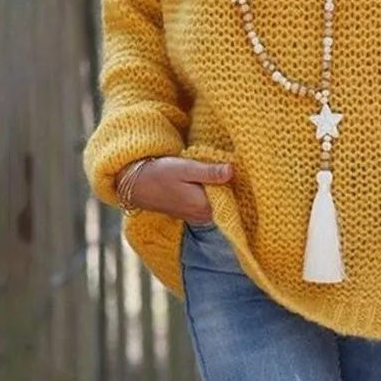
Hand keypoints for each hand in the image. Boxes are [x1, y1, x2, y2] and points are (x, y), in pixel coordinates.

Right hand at [116, 156, 233, 221]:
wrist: (136, 184)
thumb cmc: (160, 174)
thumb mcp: (186, 168)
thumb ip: (209, 172)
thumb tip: (232, 171)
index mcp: (205, 206)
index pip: (234, 197)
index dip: (240, 182)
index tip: (244, 167)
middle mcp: (203, 216)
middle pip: (229, 200)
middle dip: (233, 184)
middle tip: (238, 165)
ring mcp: (198, 216)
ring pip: (220, 201)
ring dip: (224, 187)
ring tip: (227, 169)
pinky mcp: (193, 211)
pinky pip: (211, 202)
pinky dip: (215, 191)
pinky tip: (214, 178)